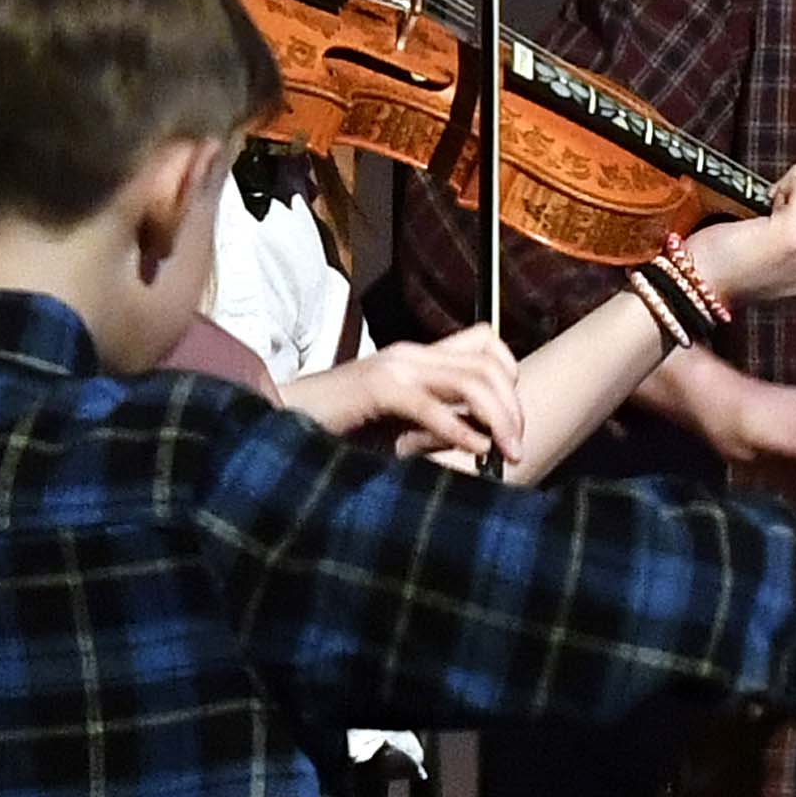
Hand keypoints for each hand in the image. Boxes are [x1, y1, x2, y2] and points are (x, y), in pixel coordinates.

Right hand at [288, 325, 526, 468]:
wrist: (279, 421)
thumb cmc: (336, 432)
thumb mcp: (398, 431)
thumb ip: (435, 429)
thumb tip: (480, 441)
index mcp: (418, 359)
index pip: (486, 344)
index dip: (509, 378)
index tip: (509, 422)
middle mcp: (412, 355)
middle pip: (491, 361)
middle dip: (513, 405)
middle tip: (516, 447)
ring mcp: (396, 367)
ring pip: (474, 378)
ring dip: (500, 417)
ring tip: (505, 452)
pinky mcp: (378, 388)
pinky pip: (433, 406)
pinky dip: (460, 430)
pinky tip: (473, 452)